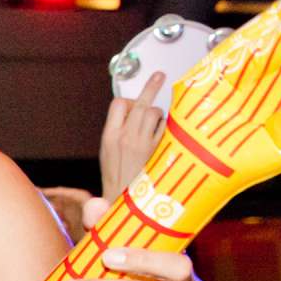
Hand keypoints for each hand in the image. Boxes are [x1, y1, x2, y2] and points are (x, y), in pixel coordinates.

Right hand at [92, 71, 170, 229]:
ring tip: (158, 124)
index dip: (128, 100)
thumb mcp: (108, 156)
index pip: (118, 105)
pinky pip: (168, 129)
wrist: (122, 206)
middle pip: (139, 103)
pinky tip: (171, 134)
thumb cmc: (117, 182)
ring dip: (159, 115)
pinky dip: (170, 128)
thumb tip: (134, 116)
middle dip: (151, 86)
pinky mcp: (159, 151)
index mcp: (109, 137)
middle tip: (160, 75)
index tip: (134, 101)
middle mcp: (125, 137)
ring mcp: (143, 144)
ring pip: (155, 113)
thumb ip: (119, 134)